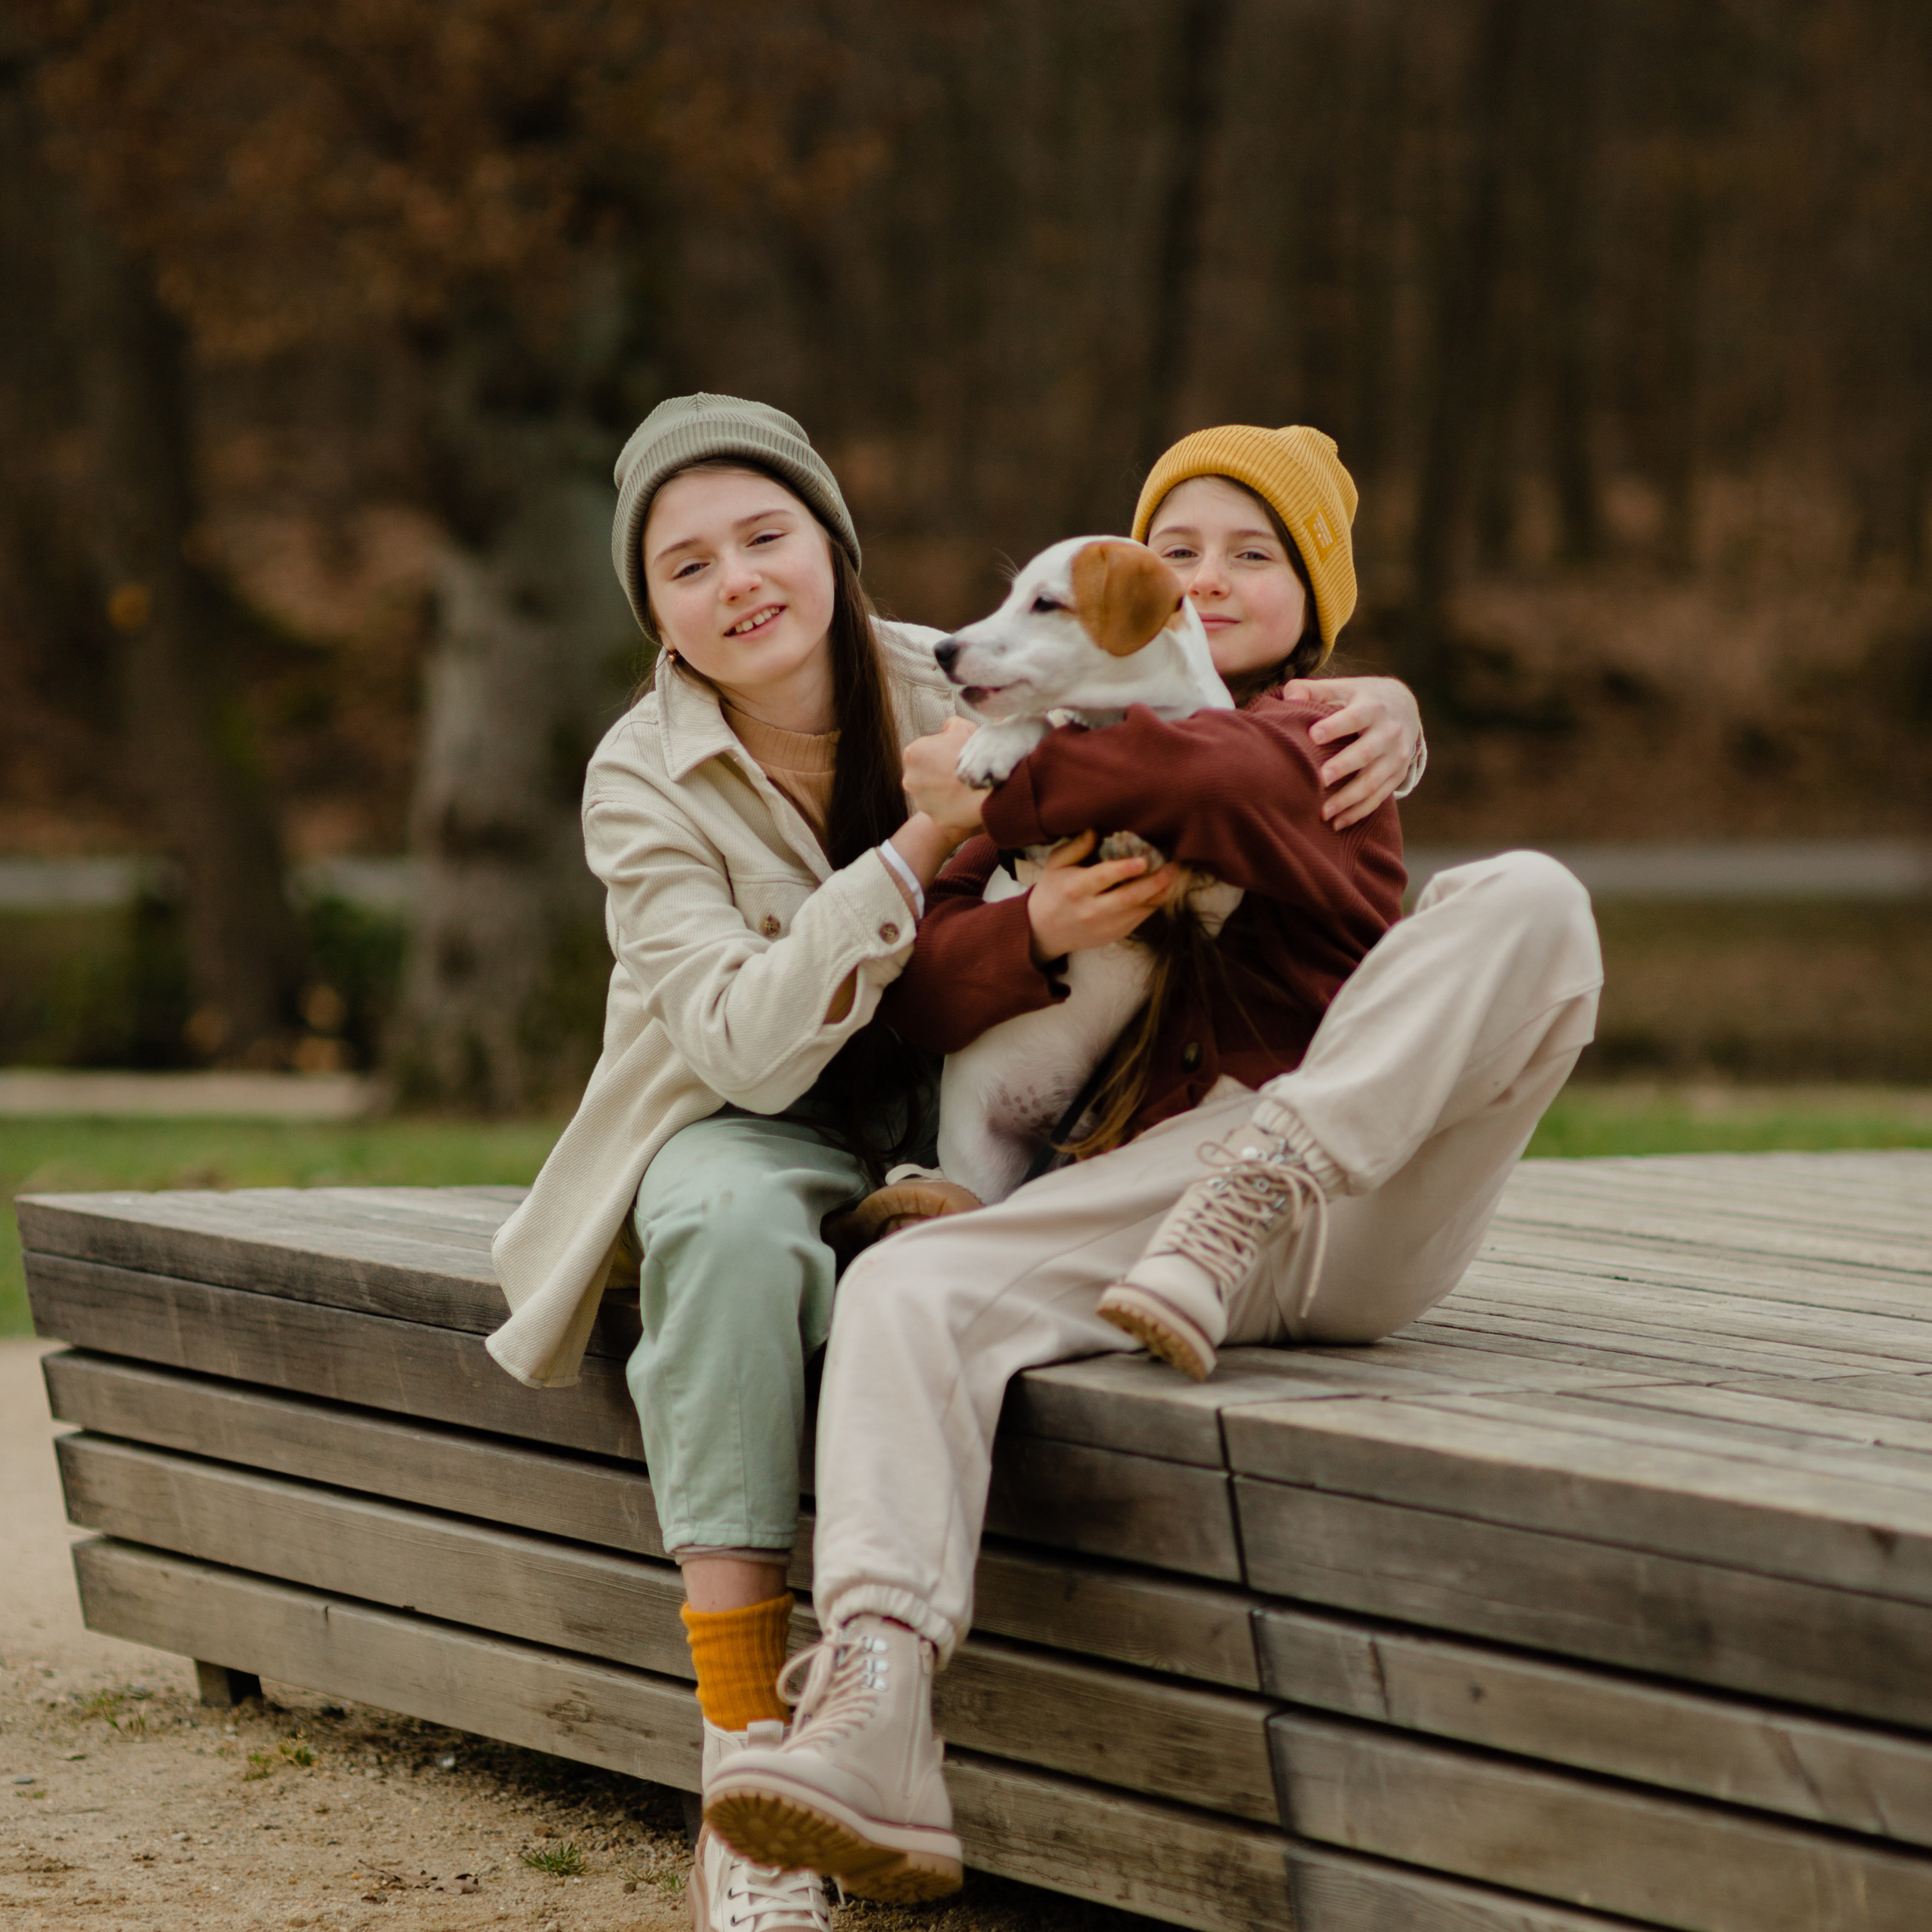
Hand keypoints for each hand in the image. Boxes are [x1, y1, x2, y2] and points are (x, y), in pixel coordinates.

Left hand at [901, 717, 984, 844]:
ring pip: (930, 793)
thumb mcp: (964, 727)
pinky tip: (965, 799)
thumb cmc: (978, 753)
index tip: (953, 755)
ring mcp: (921, 801)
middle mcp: (910, 779)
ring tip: (963, 786)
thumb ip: (949, 725)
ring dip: (942, 790)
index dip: (939, 752)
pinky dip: (951, 806)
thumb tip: (945, 729)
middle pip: (923, 774)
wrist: (992, 785)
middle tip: (958, 771)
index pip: (921, 752)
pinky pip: (942, 810)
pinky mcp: (934, 817)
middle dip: (936, 772)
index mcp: (913, 754)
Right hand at [1026, 830, 1180, 966]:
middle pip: (1128, 898)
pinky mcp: (1115, 935)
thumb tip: (1096, 830)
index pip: (1103, 877)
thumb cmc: (1053, 890)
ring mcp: (1105, 926)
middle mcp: (1091, 910)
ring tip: (1175, 876)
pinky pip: (1141, 918)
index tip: (1144, 860)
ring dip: (1161, 893)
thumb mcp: (1055, 864)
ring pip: (1140, 910)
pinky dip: (1155, 904)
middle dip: (1154, 882)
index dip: (1124, 869)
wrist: (1046, 931)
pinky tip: (1163, 889)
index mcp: (1075, 888)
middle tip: (1173, 867)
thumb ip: (1076, 847)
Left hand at [1282, 674, 1422, 828]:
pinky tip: (1337, 823)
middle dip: (1344, 767)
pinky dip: (1359, 812)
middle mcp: (1389, 732)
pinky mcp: (1397, 775)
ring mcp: (1396, 756)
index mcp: (1373, 707)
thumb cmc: (1361, 698)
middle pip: (1366, 752)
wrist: (1405, 707)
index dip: (1335, 725)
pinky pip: (1379, 797)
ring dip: (1349, 799)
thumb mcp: (1343, 687)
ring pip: (1373, 781)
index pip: (1354, 717)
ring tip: (1323, 812)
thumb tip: (1289, 697)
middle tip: (1320, 780)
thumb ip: (1313, 690)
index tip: (1313, 735)